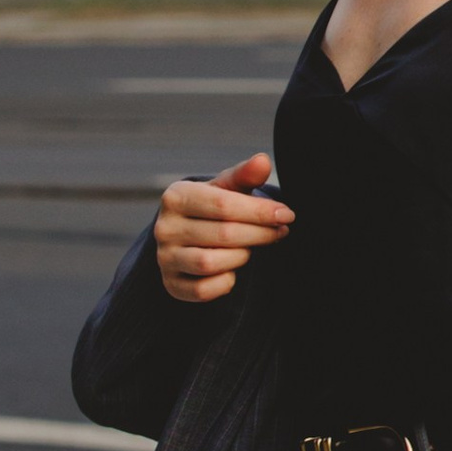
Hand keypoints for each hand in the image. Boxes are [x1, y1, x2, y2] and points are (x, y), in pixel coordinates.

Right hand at [154, 152, 295, 305]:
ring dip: (241, 257)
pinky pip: (203, 290)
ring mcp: (165, 257)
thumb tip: (263, 161)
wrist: (186, 234)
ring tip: (250, 248)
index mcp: (176, 196)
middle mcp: (165, 227)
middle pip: (223, 235)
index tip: (286, 214)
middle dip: (259, 234)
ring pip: (211, 263)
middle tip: (279, 231)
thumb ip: (244, 175)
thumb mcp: (225, 188)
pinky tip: (232, 270)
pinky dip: (224, 282)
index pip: (224, 205)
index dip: (260, 211)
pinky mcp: (171, 284)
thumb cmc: (211, 208)